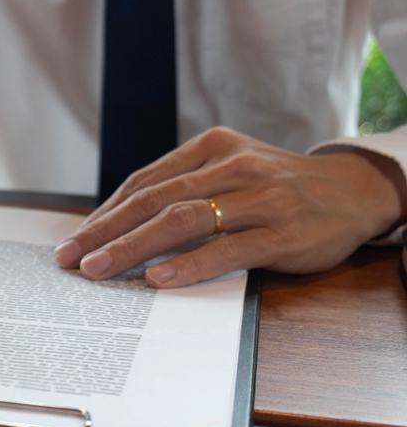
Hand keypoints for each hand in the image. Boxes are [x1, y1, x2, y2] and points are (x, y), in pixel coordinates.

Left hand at [54, 127, 406, 287]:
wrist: (355, 191)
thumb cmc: (278, 187)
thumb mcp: (230, 171)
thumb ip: (184, 189)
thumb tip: (119, 224)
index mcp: (211, 148)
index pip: (144, 183)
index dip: (104, 213)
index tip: (75, 239)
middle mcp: (232, 167)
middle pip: (154, 200)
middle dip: (105, 231)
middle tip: (71, 258)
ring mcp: (259, 199)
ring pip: (183, 221)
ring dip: (133, 247)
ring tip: (99, 269)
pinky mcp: (282, 232)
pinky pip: (226, 250)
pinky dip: (188, 265)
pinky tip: (157, 278)